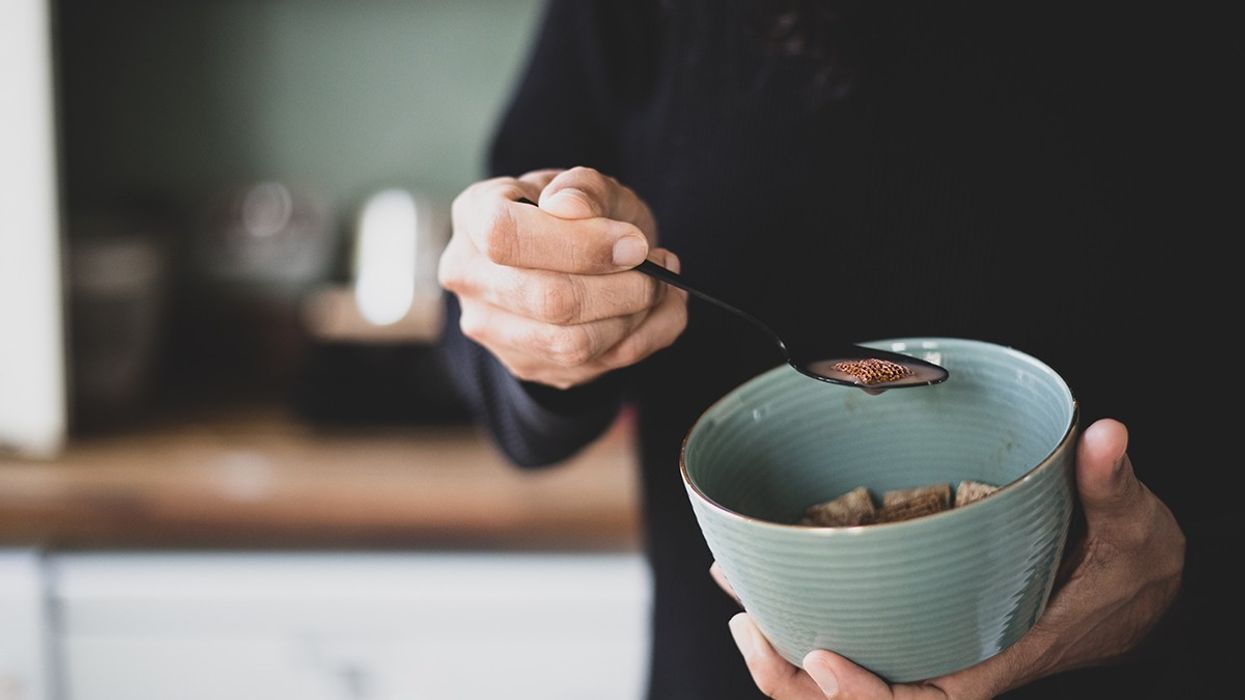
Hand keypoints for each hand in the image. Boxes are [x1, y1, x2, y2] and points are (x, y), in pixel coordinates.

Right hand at [439, 167, 687, 388]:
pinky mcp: (523, 363)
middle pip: (549, 300)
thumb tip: (570, 205)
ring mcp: (490, 326)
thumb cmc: (581, 216)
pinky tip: (652, 312)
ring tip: (659, 287)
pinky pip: (593, 367)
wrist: (574, 259)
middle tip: (660, 265)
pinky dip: (640, 340)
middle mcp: (468, 274)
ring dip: (635, 318)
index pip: (506, 236)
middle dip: (624, 288)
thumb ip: (585, 187)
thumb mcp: (591, 186)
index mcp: (474, 214)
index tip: (634, 243)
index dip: (579, 244)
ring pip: (572, 345)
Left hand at [714, 418, 1185, 698]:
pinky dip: (806, 619)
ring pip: (850, 675)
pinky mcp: (920, 616)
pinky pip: (858, 635)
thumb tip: (1102, 434)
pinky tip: (764, 588)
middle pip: (867, 698)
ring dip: (788, 656)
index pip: (927, 699)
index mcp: (1000, 651)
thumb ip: (1109, 483)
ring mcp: (933, 639)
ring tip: (739, 608)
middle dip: (799, 682)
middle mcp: (957, 655)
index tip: (822, 659)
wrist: (1131, 584)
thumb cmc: (1127, 568)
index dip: (867, 696)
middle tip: (748, 626)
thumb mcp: (1128, 527)